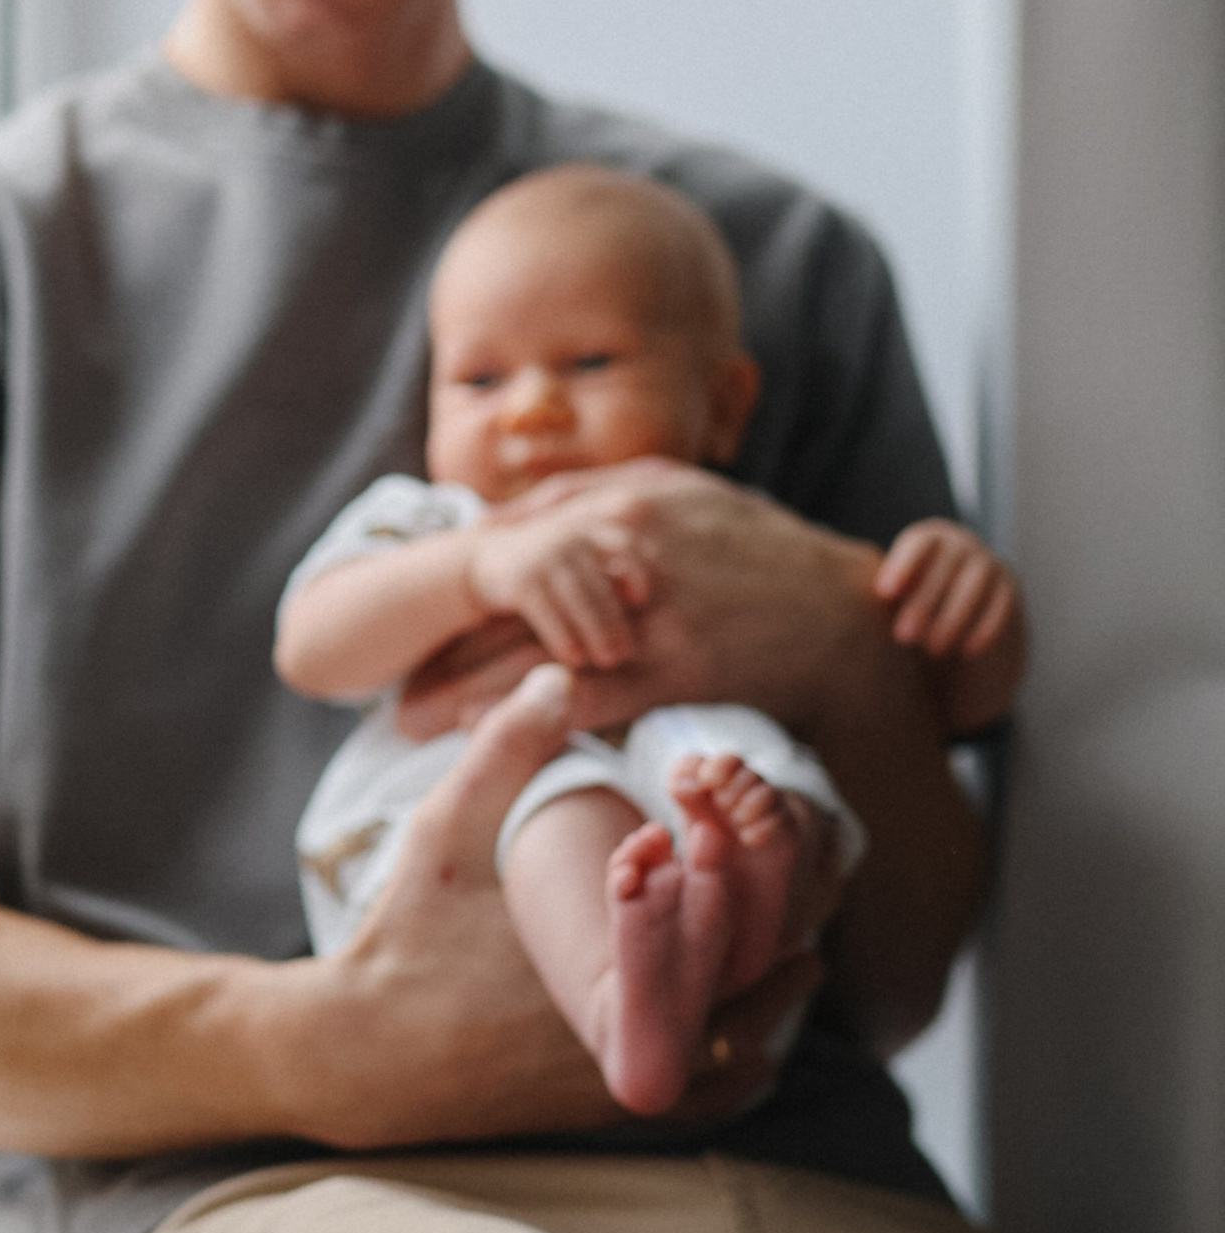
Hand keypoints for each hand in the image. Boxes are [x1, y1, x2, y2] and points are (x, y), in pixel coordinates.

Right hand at [272, 666, 816, 1147]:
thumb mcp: (447, 831)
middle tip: (811, 901)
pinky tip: (751, 1040)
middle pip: (750, 1001)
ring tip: (801, 959)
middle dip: (785, 946)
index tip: (766, 854)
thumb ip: (506, 754)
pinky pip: (701, 1102)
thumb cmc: (404, 937)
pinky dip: (737, 1071)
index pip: (730, 944)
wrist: (359, 1053)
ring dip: (771, 1007)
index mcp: (605, 979)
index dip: (764, 894)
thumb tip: (556, 676)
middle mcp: (624, 1047)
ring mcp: (615, 1088)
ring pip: (738, 1058)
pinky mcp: (599, 1114)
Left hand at [396, 463, 861, 740]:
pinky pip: (586, 696)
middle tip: (393, 695)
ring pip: (533, 655)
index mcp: (618, 508)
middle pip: (507, 609)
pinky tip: (485, 739)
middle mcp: (623, 553)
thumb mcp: (677, 492)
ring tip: (412, 724)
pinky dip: (531, 717)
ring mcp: (648, 611)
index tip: (412, 637)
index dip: (452, 599)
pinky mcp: (675, 667)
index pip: (508, 555)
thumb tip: (510, 511)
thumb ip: (591, 494)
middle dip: (442, 655)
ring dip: (464, 695)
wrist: (840, 616)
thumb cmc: (755, 550)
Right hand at [465, 505, 655, 670]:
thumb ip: (608, 566)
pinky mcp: (521, 580)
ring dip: (596, 634)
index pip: (627, 546)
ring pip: (580, 600)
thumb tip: (646, 603)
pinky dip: (564, 639)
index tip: (643, 602)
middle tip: (626, 652)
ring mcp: (543, 556)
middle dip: (616, 622)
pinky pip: (550, 614)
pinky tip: (574, 659)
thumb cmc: (546, 565)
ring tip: (607, 660)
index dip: (640, 572)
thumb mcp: (577, 554)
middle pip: (602, 584)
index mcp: (589, 528)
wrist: (486, 561)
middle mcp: (568, 537)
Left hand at [876, 519, 1020, 665]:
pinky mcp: (1010, 589)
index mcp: (930, 539)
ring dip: (953, 618)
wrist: (963, 619)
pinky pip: (1001, 606)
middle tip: (903, 636)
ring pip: (975, 586)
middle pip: (946, 566)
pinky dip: (985, 628)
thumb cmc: (914, 603)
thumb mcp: (898, 594)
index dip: (902, 565)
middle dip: (923, 603)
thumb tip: (858, 604)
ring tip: (932, 649)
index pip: (918, 544)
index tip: (883, 593)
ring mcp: (990, 564)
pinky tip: (966, 651)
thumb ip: (886, 592)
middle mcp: (962, 544)